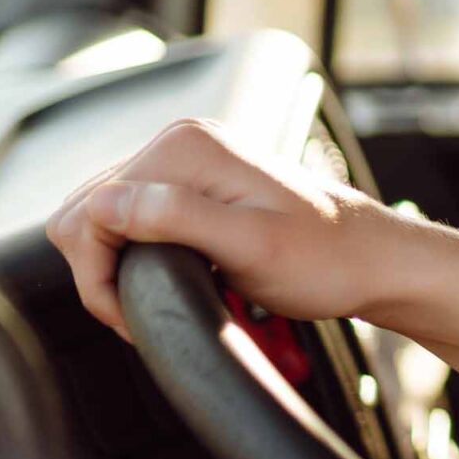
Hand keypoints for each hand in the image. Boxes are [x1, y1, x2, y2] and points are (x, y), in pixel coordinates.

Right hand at [46, 116, 412, 338]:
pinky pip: (134, 217)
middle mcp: (180, 141)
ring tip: (155, 301)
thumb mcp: (251, 246)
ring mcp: (188, 160)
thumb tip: (106, 205)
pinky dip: (136, 254)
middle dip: (102, 271)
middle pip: (86, 211)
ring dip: (117, 265)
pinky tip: (168, 278)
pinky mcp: (196, 183)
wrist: (372, 258)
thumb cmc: (326, 259)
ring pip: (104, 217)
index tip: (135, 315)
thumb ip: (176, 219)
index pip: (88, 211)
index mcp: (186, 148)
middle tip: (143, 316)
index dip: (99, 274)